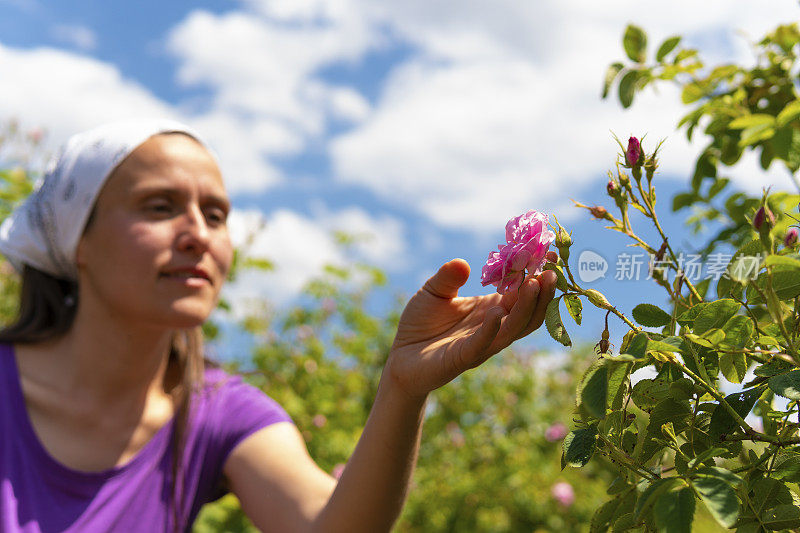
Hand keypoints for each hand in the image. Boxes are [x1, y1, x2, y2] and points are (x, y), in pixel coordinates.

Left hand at [386, 252, 557, 398]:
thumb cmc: (420, 323)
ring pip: (514, 329)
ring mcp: (481, 344)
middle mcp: (493, 327)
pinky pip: (483, 344)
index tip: (551, 254)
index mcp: (491, 309)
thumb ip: (447, 277)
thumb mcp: (433, 292)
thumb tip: (463, 263)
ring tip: (535, 284)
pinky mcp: (463, 357)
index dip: (537, 276)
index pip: (522, 293)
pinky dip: (492, 329)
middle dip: (543, 293)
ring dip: (527, 308)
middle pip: (528, 313)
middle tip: (552, 271)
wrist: (400, 357)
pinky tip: (497, 312)